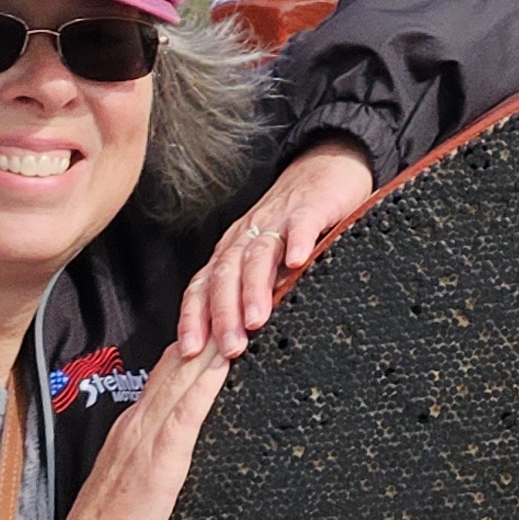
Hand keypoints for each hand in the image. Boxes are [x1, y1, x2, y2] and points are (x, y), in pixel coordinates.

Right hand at [49, 324, 231, 519]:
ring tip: (242, 305)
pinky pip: (185, 414)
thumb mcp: (139, 468)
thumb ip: (159, 440)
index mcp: (135, 422)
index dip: (200, 333)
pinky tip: (224, 361)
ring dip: (214, 340)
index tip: (224, 305)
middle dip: (210, 323)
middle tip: (240, 286)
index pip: (172, 364)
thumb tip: (186, 418)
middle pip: (179, 358)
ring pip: (182, 375)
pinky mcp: (158, 461)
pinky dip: (204, 384)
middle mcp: (139, 420)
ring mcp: (146, 437)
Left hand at [175, 137, 373, 358]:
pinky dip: (297, 241)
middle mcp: (246, 236)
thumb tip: (234, 345)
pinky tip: (298, 262)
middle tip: (230, 348)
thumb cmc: (296, 222)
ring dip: (253, 289)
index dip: (194, 319)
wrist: (325, 166)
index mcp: (231, 252)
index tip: (192, 352)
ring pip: (257, 255)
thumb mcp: (267, 258)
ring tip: (256, 319)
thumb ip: (253, 291)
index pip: (202, 287)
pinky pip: (300, 224)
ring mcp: (278, 221)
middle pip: (225, 275)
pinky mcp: (311, 207)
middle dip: (223, 315)